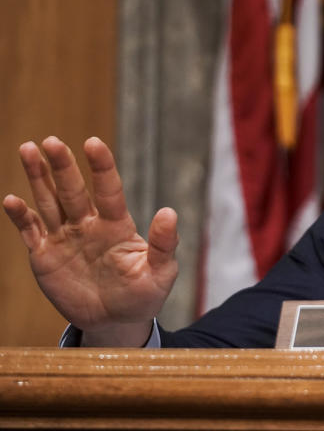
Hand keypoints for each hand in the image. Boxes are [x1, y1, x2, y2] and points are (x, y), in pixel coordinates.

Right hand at [3, 137, 178, 345]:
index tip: (93, 142)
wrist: (116, 321)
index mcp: (117, 225)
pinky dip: (21, 216)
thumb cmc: (143, 295)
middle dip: (62, 166)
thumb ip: (163, 245)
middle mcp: (89, 225)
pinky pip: (31, 231)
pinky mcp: (45, 256)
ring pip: (49, 202)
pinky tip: (11, 200)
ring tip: (28, 149)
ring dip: (38, 177)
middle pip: (73, 190)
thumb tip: (169, 213)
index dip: (101, 167)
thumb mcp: (160, 273)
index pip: (109, 190)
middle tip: (51, 141)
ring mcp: (65, 238)